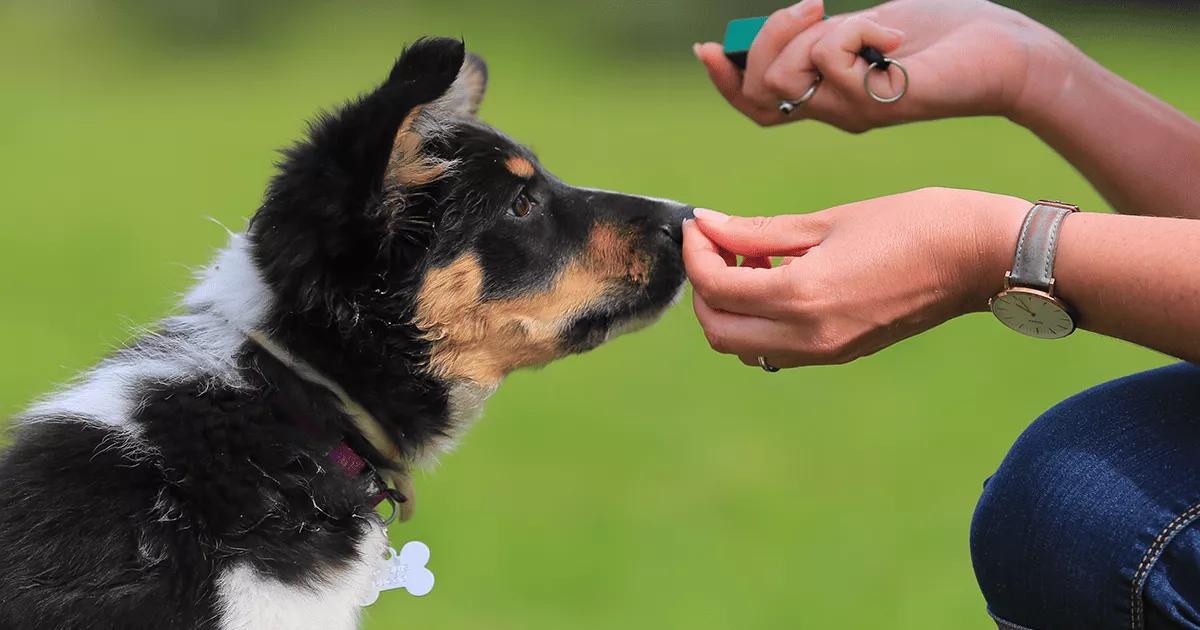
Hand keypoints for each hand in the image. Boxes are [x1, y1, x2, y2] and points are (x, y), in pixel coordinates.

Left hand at [682, 188, 1027, 367]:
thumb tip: (708, 225)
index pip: (715, 288)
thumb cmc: (914, 224)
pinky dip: (758, 320)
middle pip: (718, 330)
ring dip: (730, 307)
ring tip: (752, 260)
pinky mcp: (840, 353)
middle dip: (704, 287)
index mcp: (802, 297)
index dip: (696, 253)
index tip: (699, 224)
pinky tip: (779, 279)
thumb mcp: (829, 221)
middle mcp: (808, 337)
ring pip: (742, 346)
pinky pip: (775, 349)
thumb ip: (759, 231)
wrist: (981, 258)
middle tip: (719, 244)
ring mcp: (825, 352)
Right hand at [693, 0, 1072, 130]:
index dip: (725, 81)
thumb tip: (778, 28)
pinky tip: (895, 38)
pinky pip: (832, 60)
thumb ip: (820, 36)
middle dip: (769, 37)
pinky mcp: (875, 104)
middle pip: (760, 88)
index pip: (754, 104)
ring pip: (785, 78)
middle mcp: (833, 112)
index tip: (706, 49)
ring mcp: (852, 112)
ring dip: (813, 35)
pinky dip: (859, 30)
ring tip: (863, 24)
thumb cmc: (941, 37)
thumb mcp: (863, 28)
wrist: (1003, 54)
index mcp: (826, 96)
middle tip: (814, 7)